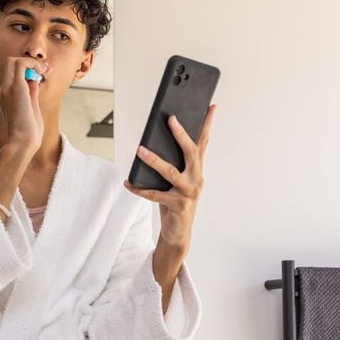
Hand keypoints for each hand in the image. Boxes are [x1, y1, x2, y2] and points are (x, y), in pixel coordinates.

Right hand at [0, 56, 50, 157]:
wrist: (22, 143)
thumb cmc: (28, 134)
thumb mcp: (31, 109)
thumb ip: (31, 94)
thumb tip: (35, 82)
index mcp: (7, 96)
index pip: (16, 74)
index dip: (31, 69)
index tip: (45, 73)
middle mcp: (4, 90)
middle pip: (11, 63)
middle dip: (30, 62)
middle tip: (45, 70)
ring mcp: (8, 88)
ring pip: (14, 61)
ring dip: (32, 62)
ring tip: (44, 71)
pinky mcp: (15, 88)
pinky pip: (21, 64)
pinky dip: (32, 63)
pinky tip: (42, 72)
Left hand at [123, 105, 215, 249]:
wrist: (179, 233)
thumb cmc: (175, 203)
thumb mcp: (176, 181)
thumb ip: (172, 164)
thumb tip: (152, 145)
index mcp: (197, 170)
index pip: (203, 142)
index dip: (207, 124)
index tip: (210, 107)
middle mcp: (197, 179)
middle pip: (191, 152)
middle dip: (181, 134)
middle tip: (171, 120)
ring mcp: (189, 193)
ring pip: (171, 172)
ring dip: (154, 160)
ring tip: (140, 150)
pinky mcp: (179, 206)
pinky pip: (156, 195)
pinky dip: (140, 189)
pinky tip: (128, 183)